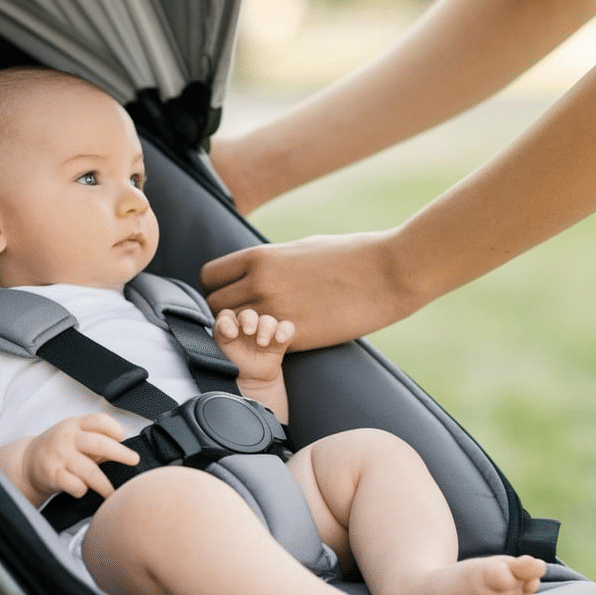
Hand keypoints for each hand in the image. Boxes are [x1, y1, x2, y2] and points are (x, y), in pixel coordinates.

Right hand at [22, 413, 138, 501]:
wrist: (27, 462)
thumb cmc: (60, 448)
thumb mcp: (76, 435)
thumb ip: (98, 440)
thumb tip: (126, 451)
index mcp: (76, 424)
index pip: (99, 421)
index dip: (114, 427)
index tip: (123, 437)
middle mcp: (68, 438)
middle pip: (99, 444)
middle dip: (120, 453)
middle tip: (134, 460)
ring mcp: (60, 456)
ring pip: (90, 471)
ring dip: (105, 485)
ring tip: (114, 493)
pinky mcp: (53, 475)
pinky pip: (75, 485)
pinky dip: (83, 490)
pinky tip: (84, 490)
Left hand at [202, 231, 416, 350]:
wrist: (386, 273)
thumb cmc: (349, 255)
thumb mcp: (300, 248)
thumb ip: (271, 262)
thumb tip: (254, 270)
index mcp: (260, 257)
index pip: (209, 276)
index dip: (215, 286)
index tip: (229, 293)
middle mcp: (259, 284)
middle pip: (213, 305)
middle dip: (224, 312)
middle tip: (242, 316)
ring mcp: (274, 312)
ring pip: (231, 330)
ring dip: (240, 332)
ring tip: (257, 330)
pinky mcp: (294, 337)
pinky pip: (259, 346)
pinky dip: (262, 346)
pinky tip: (277, 341)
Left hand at [213, 308, 293, 383]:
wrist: (252, 378)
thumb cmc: (235, 361)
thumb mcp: (221, 350)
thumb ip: (222, 335)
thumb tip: (230, 330)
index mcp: (231, 326)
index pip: (227, 316)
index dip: (228, 322)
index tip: (231, 335)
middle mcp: (248, 324)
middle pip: (249, 314)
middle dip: (249, 321)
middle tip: (249, 332)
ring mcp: (265, 330)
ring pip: (268, 320)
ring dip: (266, 329)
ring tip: (262, 343)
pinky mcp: (280, 338)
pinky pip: (287, 328)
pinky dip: (285, 331)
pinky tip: (280, 339)